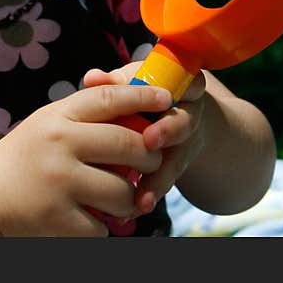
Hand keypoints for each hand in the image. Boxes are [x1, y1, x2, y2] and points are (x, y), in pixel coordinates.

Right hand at [0, 82, 169, 235]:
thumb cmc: (29, 155)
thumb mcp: (51, 122)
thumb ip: (88, 114)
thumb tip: (144, 106)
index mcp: (58, 117)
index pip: (109, 98)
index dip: (143, 97)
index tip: (166, 99)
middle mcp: (59, 145)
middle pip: (130, 145)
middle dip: (150, 156)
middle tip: (149, 161)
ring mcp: (59, 183)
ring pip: (124, 192)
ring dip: (130, 198)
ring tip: (118, 197)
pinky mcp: (59, 220)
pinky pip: (105, 227)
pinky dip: (103, 226)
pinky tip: (89, 217)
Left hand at [82, 63, 207, 215]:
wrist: (165, 121)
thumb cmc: (141, 95)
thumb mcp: (132, 83)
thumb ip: (114, 83)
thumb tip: (91, 78)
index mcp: (182, 83)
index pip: (190, 81)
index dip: (179, 89)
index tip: (164, 99)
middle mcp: (190, 111)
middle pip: (184, 120)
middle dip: (169, 130)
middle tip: (150, 139)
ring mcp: (187, 141)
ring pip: (176, 157)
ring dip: (159, 175)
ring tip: (142, 195)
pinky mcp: (177, 165)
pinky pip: (167, 179)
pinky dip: (152, 192)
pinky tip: (138, 205)